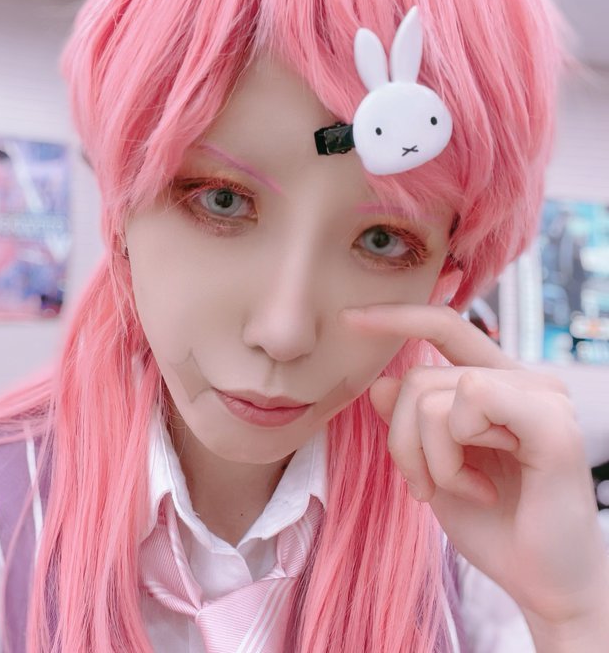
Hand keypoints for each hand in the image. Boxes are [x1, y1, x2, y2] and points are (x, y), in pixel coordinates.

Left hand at [343, 304, 608, 642]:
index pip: (444, 326)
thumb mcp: (432, 467)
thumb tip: (380, 383)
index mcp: (495, 383)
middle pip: (417, 377)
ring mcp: (540, 394)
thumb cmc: (491, 523)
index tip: (348, 319)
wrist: (540, 583)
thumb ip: (409, 422)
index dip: (396, 316)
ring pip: (431, 396)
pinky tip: (482, 491)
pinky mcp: (551, 419)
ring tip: (465, 491)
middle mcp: (521, 378)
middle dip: (401, 442)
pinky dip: (452, 458)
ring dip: (429, 460)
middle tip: (425, 486)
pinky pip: (470, 400)